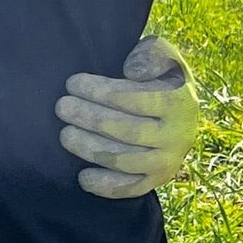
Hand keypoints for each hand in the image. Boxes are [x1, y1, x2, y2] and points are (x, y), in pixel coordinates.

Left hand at [56, 36, 199, 198]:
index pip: (134, 99)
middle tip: (62, 106)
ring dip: (89, 149)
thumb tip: (132, 72)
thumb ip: (151, 54)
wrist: (178, 110)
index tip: (73, 82)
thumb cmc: (159, 76)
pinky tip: (82, 176)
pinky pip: (131, 188)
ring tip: (65, 134)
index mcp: (180, 102)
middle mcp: (178, 136)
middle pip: (126, 131)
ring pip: (124, 161)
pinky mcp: (157, 179)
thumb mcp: (161, 54)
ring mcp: (168, 161)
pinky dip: (106, 186)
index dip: (99, 91)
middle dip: (88, 117)